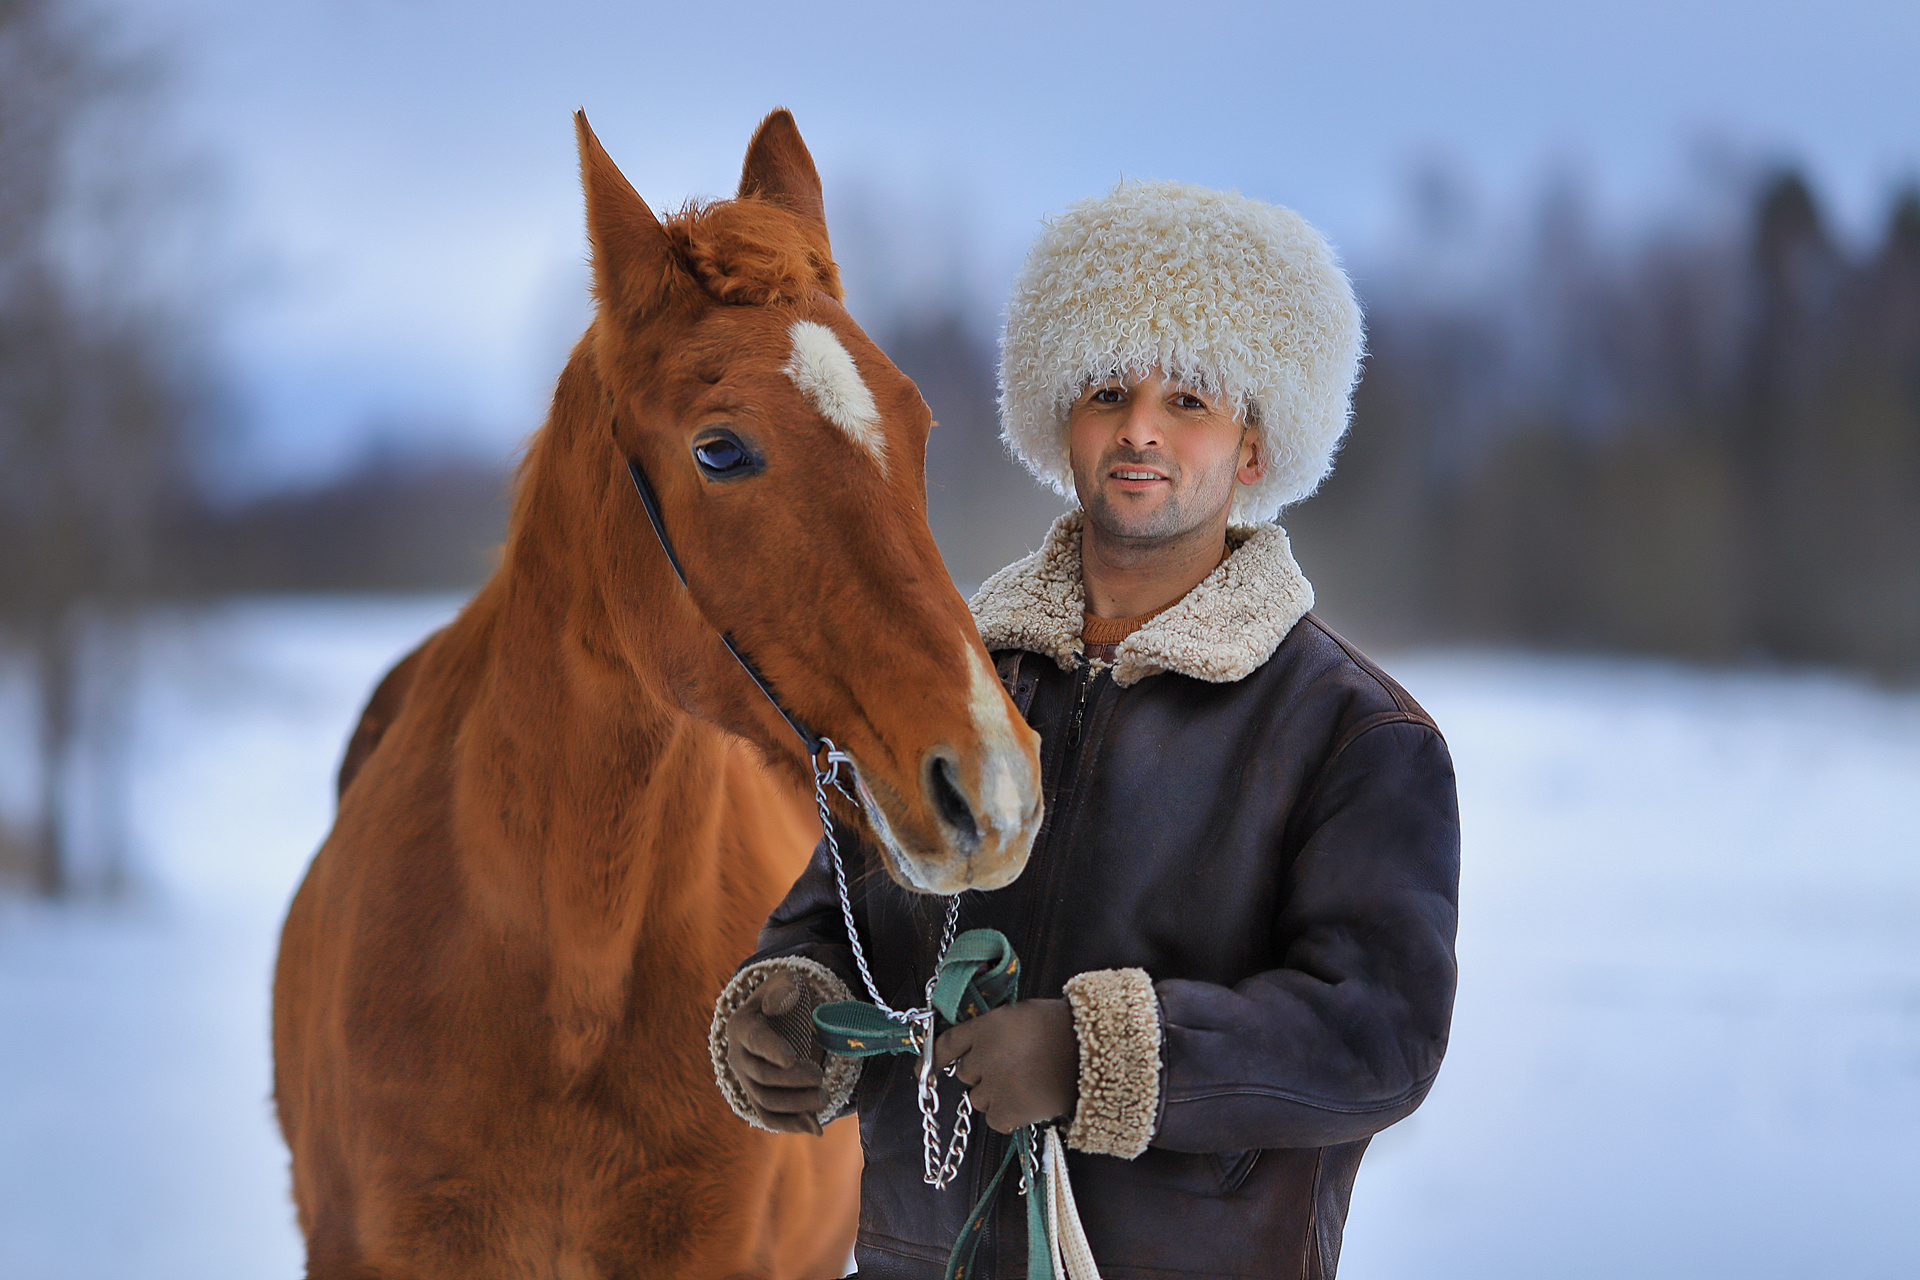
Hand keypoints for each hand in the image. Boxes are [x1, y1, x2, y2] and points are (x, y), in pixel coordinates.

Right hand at [725, 972, 827, 1134]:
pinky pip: (769, 1117)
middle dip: (793, 1080)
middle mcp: (738, 1057)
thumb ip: (783, 988)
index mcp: (742, 1026)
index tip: (791, 1057)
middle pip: (762, 1075)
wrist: (776, 1018)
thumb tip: (779, 1001)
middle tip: (820, 1076)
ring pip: (766, 1101)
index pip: (755, 1041)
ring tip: (824, 1097)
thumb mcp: (784, 983)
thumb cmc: (783, 997)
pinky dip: (790, 1125)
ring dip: (796, 1105)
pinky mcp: (758, 1097)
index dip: (772, 1050)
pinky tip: (815, 1128)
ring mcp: (746, 1080)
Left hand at [932, 998, 1078, 1133]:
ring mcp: (995, 1085)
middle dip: (983, 1074)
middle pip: (966, 1075)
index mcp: (986, 1027)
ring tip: (1025, 1085)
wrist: (1093, 1053)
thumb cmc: (1062, 1029)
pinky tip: (1028, 1104)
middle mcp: (984, 1056)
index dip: (932, 1058)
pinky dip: (1009, 1116)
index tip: (924, 1069)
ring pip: (980, 1099)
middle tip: (1012, 1070)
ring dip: (996, 1095)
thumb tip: (976, 1046)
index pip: (947, 1044)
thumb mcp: (1021, 1015)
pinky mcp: (1009, 1111)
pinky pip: (995, 1120)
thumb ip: (994, 1029)